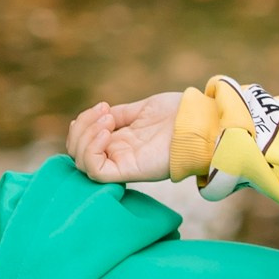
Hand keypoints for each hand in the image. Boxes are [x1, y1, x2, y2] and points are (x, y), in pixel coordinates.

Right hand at [68, 92, 184, 182]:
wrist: (200, 121)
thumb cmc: (178, 115)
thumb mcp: (142, 110)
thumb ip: (119, 115)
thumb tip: (98, 115)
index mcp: (120, 142)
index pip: (84, 142)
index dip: (82, 125)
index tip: (102, 107)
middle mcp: (118, 155)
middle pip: (77, 153)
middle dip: (81, 128)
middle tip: (105, 112)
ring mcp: (122, 164)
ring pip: (82, 163)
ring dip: (85, 136)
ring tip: (107, 120)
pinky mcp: (129, 172)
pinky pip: (96, 172)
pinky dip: (92, 151)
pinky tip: (106, 133)